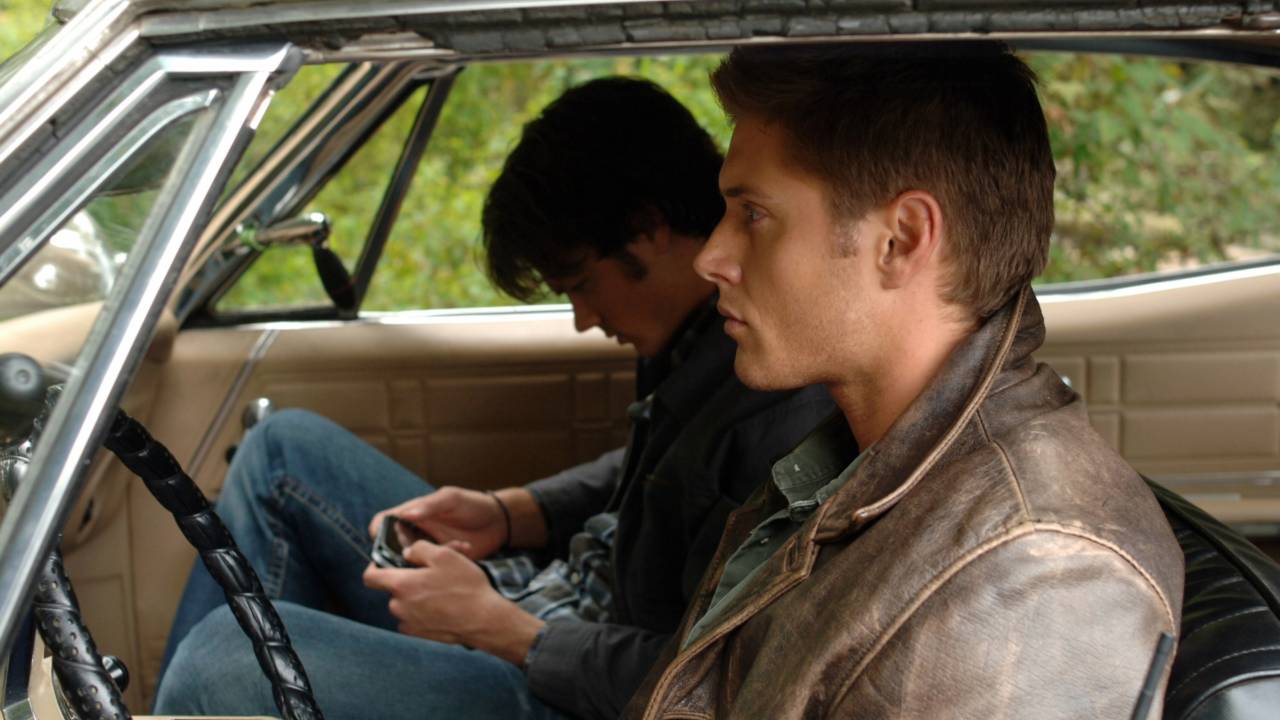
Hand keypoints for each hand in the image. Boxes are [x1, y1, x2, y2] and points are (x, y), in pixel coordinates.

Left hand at [362, 540, 544, 664]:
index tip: (388, 561)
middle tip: (431, 572)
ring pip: (404, 602)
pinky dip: (422, 609)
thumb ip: (418, 549)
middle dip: (407, 578)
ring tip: (442, 588)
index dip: (375, 566)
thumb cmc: (465, 586)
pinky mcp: (419, 633)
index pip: (370, 576)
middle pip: (392, 588)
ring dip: (417, 594)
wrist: (484, 619)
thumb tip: (406, 553)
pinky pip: (413, 616)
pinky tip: (442, 605)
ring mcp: (408, 622)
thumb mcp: (444, 555)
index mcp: (401, 585)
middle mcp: (399, 606)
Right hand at [368, 487, 505, 559]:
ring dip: (427, 557)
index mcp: (412, 514)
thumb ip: (429, 506)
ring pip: (412, 561)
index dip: (378, 532)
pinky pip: (433, 567)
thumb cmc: (472, 504)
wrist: (498, 522)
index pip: (383, 523)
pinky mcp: (439, 562)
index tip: (383, 541)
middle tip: (420, 551)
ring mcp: (427, 549)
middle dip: (402, 552)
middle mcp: (415, 533)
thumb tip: (404, 515)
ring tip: (451, 545)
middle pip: (392, 547)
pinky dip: (447, 558)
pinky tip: (465, 546)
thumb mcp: (451, 499)